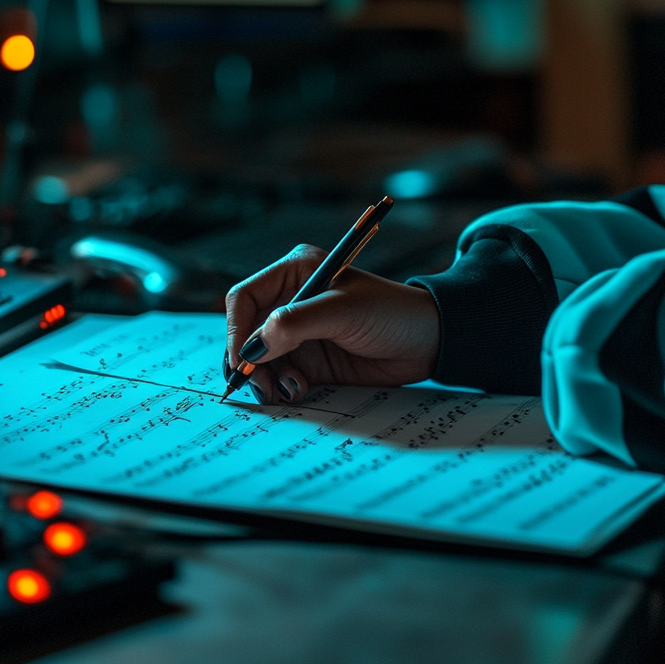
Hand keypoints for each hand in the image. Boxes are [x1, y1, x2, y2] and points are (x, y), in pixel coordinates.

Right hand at [224, 244, 440, 403]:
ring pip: (259, 360)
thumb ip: (294, 325)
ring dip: (263, 379)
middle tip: (257, 385)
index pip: (245, 298)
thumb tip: (252, 348)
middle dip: (247, 361)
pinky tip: (298, 391)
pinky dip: (281, 388)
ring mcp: (299, 333)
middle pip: (246, 333)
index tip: (241, 360)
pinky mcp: (311, 361)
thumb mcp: (342, 311)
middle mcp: (291, 301)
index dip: (236, 329)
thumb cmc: (390, 312)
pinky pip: (280, 377)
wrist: (428, 342)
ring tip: (282, 391)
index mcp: (295, 272)